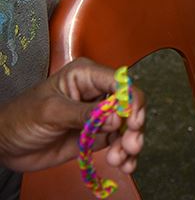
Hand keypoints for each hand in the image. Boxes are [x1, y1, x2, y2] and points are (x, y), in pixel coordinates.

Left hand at [0, 58, 145, 173]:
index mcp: (86, 76)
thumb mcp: (51, 112)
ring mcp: (99, 116)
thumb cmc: (22, 118)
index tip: (134, 121)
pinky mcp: (96, 136)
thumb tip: (117, 118)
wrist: (5, 145)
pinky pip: (117, 143)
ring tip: (122, 159)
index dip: (132, 100)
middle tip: (131, 144)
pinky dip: (125, 155)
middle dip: (134, 126)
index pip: (120, 83)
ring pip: (127, 127)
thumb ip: (84, 114)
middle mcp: (97, 94)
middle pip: (129, 106)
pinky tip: (125, 165)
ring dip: (130, 144)